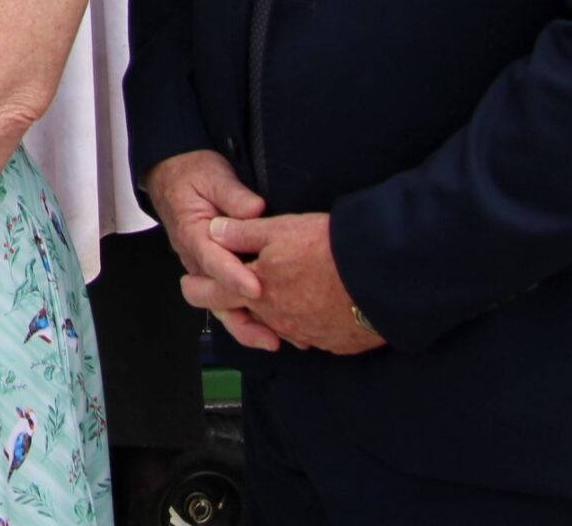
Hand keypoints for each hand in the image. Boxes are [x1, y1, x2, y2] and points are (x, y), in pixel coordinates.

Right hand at [144, 150, 279, 349]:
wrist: (173, 178)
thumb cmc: (193, 176)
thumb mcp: (213, 176)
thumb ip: (234, 195)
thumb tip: (256, 210)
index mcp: (193, 233)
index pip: (213, 261)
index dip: (234, 277)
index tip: (257, 288)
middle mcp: (195, 258)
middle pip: (214, 297)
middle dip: (243, 318)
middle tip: (272, 333)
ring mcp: (203, 269)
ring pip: (220, 306)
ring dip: (246, 325)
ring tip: (275, 340)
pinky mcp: (214, 272)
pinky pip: (227, 300)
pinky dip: (248, 317)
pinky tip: (272, 327)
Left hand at [207, 213, 383, 354]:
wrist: (381, 278)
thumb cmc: (328, 250)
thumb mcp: (279, 230)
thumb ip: (242, 233)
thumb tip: (214, 231)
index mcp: (256, 291)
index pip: (214, 293)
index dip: (197, 287)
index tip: (189, 284)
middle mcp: (276, 319)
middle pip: (245, 315)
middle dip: (234, 304)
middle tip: (231, 294)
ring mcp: (305, 334)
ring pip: (277, 328)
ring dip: (272, 315)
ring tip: (275, 299)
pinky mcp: (333, 342)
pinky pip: (311, 336)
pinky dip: (306, 323)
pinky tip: (313, 310)